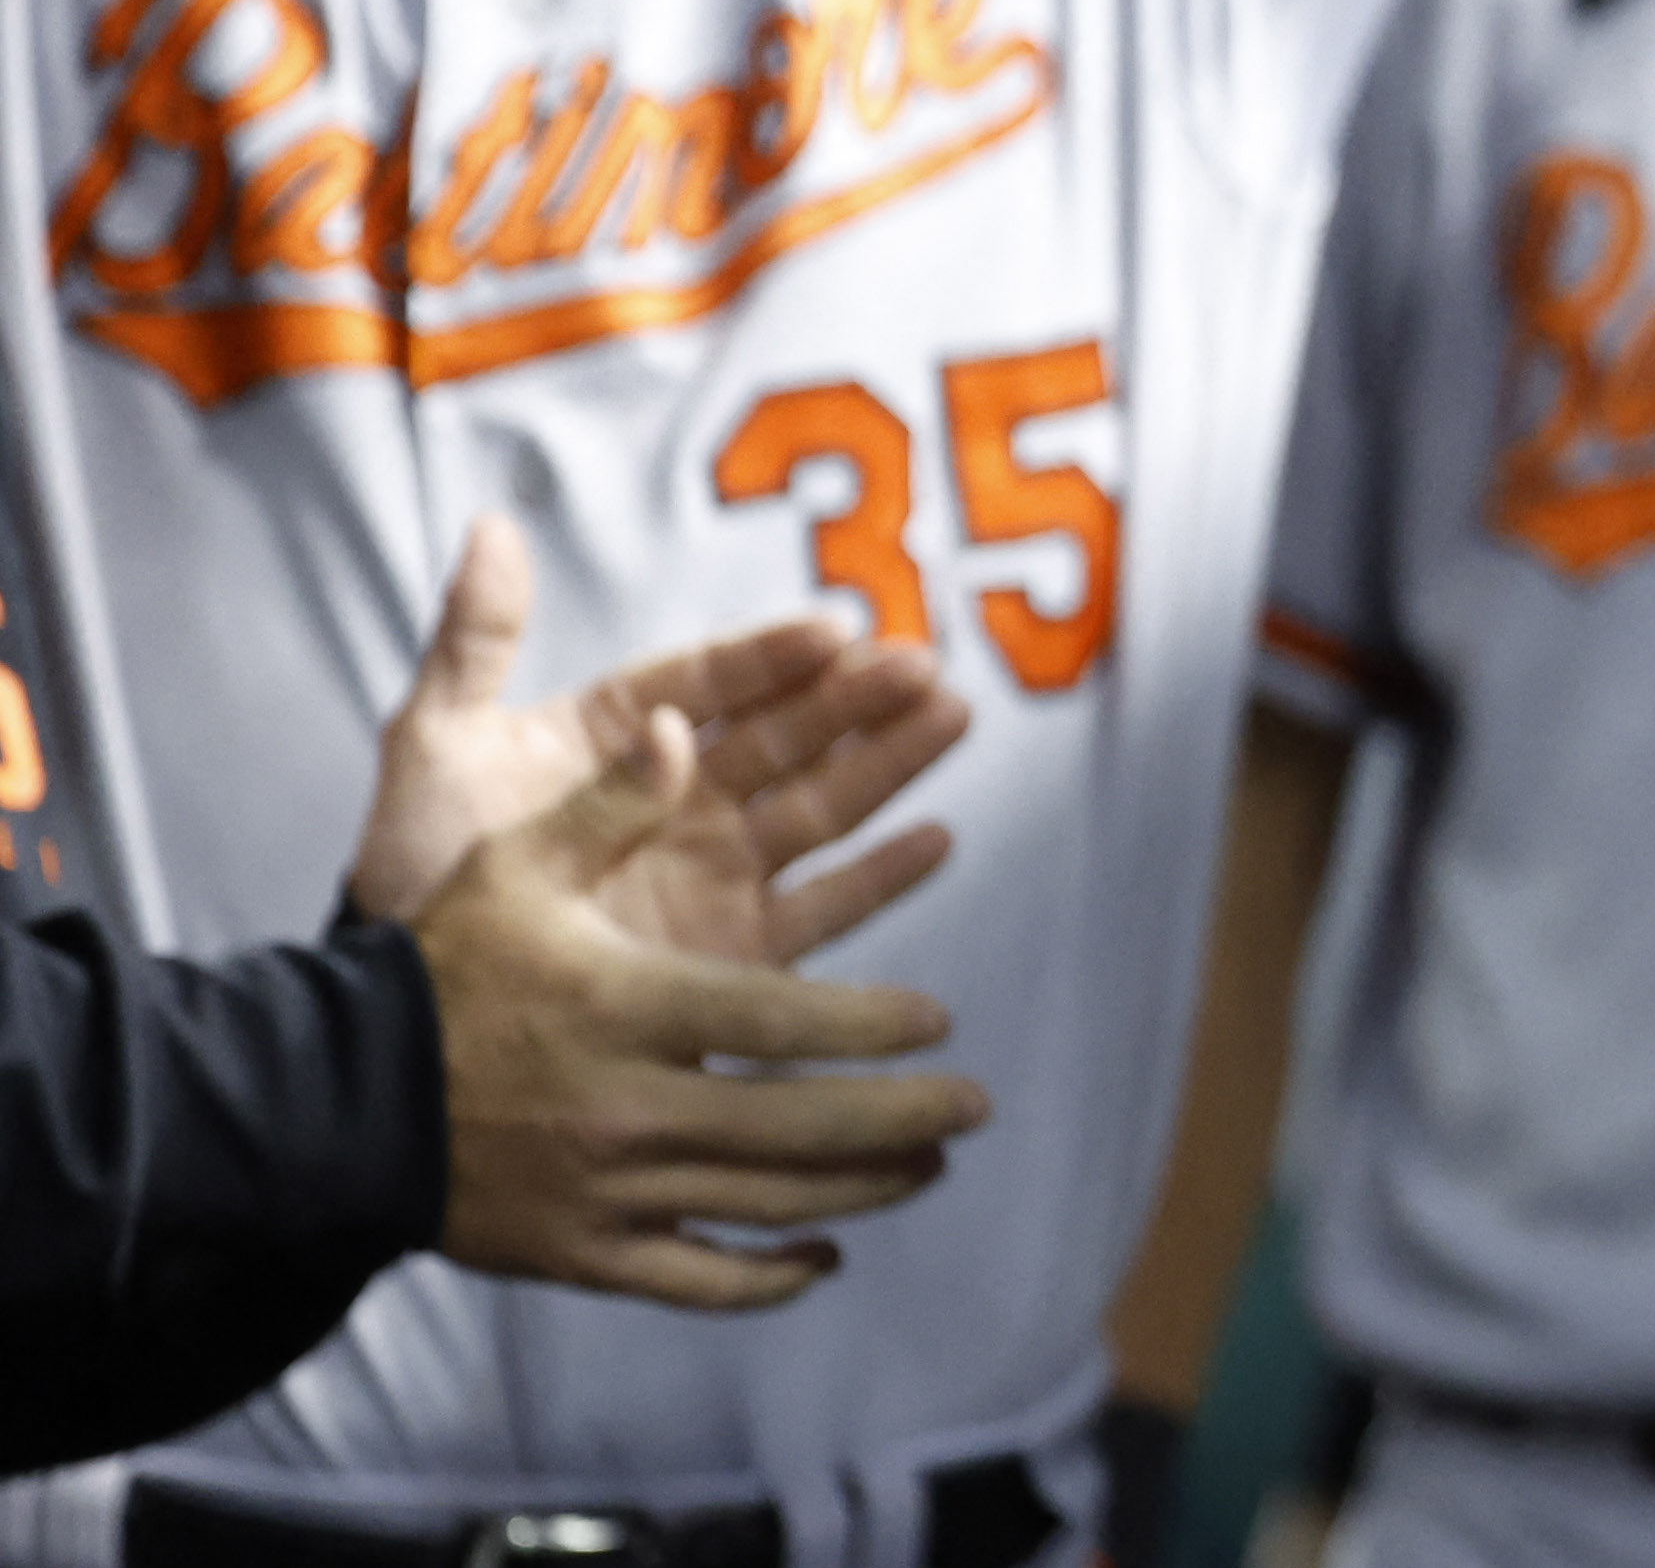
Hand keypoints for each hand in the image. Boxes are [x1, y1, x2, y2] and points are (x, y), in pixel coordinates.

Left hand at [353, 516, 966, 960]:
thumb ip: (474, 639)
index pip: (711, 681)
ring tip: (949, 716)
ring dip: (889, 761)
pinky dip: (879, 876)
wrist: (405, 1014)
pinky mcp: (732, 953)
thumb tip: (494, 525)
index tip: (832, 630)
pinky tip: (935, 838)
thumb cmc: (412, 872)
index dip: (771, 657)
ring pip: (821, 806)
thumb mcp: (435, 744)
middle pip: (787, 736)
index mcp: (621, 738)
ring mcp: (713, 873)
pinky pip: (819, 909)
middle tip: (920, 665)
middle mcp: (682, 798)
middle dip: (857, 699)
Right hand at [416, 707, 992, 1307]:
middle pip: (797, 1126)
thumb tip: (685, 725)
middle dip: (901, 1119)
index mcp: (627, 1007)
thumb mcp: (516, 865)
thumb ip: (612, 801)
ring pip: (763, 1204)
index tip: (937, 1019)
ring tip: (930, 1166)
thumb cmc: (438, 968)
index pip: (782, 1023)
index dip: (871, 1026)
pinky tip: (823, 1254)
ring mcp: (607, 1192)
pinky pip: (693, 1280)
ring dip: (863, 1189)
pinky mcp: (581, 1253)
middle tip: (975, 1103)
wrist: (327, 1100)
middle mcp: (628, 1108)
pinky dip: (766, 1278)